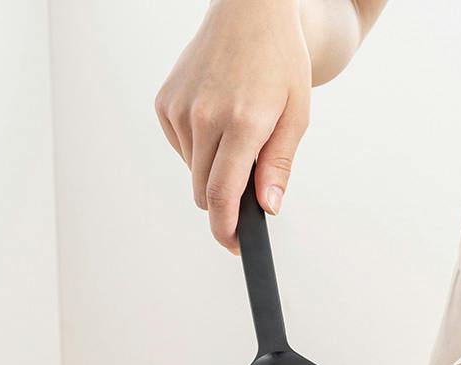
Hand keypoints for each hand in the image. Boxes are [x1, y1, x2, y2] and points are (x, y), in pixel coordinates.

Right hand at [155, 0, 311, 252]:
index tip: (235, 245)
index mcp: (241, 122)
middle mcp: (204, 116)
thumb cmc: (279, 61)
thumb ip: (279, 165)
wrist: (248, 12)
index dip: (226, 228)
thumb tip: (269, 207)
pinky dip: (199, 150)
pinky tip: (217, 122)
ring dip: (213, 172)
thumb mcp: (295, 115)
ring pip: (193, 173)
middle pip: (205, 192)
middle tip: (248, 189)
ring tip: (237, 137)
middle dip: (225, 202)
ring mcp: (179, 109)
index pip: (223, 194)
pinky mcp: (164, 104)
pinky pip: (182, 150)